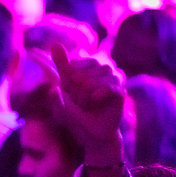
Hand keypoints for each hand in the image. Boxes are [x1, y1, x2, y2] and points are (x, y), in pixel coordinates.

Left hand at [30, 45, 124, 164]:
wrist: (90, 133)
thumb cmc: (77, 111)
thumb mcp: (65, 87)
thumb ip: (61, 65)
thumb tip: (55, 43)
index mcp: (89, 66)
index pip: (71, 68)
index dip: (67, 84)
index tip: (72, 93)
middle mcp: (103, 69)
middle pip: (78, 75)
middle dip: (74, 93)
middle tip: (82, 102)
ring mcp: (114, 79)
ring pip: (89, 82)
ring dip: (83, 98)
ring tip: (89, 105)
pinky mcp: (120, 91)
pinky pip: (104, 89)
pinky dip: (95, 98)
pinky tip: (97, 103)